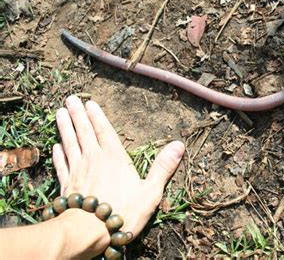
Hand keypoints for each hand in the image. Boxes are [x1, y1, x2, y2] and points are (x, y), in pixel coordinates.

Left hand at [53, 95, 184, 237]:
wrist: (90, 232)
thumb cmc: (124, 212)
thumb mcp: (151, 191)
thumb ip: (163, 167)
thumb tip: (179, 145)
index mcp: (115, 158)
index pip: (104, 132)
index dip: (97, 117)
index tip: (89, 103)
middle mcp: (94, 160)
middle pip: (84, 133)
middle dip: (77, 115)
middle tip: (70, 99)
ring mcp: (78, 172)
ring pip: (70, 144)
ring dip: (65, 128)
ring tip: (60, 113)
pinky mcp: (67, 186)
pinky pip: (62, 166)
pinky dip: (58, 155)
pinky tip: (55, 147)